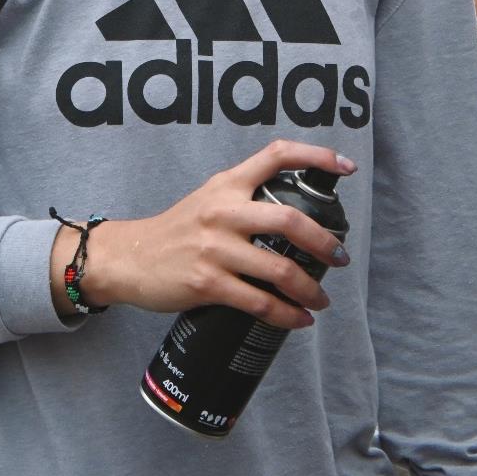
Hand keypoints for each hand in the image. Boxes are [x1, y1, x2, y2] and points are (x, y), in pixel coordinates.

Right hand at [52, 140, 354, 327]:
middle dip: (324, 243)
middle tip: (339, 258)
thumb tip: (294, 217)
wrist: (130, 258)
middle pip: (290, 220)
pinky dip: (286, 315)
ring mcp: (215, 248)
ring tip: (321, 299)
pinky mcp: (207, 283)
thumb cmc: (176, 230)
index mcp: (228, 183)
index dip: (316, 157)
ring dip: (310, 288)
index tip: (346, 168)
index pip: (277, 155)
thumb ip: (244, 197)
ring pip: (280, 268)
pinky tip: (299, 320)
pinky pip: (259, 303)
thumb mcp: (209, 198)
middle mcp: (224, 210)